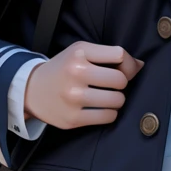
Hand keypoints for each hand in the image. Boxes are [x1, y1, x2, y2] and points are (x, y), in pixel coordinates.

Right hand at [23, 42, 143, 128]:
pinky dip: (109, 113)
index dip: (129, 63)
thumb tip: (140, 65)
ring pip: (117, 100)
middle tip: (110, 85)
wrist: (31, 90)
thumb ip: (109, 55)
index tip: (125, 69)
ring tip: (106, 97)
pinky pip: (108, 117)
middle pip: (121, 79)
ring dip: (116, 100)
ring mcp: (74, 98)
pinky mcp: (73, 118)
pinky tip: (99, 108)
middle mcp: (76, 74)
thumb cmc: (62, 68)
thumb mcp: (80, 52)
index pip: (120, 55)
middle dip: (120, 83)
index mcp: (79, 54)